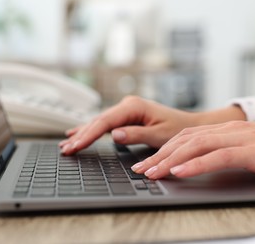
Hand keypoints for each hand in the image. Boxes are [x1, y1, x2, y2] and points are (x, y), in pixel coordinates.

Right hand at [59, 96, 224, 154]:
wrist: (188, 125)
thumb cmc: (177, 129)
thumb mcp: (158, 135)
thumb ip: (136, 134)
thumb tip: (114, 135)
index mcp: (133, 106)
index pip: (104, 122)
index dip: (88, 135)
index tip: (76, 145)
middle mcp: (127, 105)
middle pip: (98, 121)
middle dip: (81, 136)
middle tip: (66, 150)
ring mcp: (125, 109)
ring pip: (99, 122)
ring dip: (83, 133)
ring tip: (66, 144)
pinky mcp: (126, 116)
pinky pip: (104, 124)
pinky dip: (91, 130)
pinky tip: (78, 133)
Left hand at [132, 121, 254, 179]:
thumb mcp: (251, 147)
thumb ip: (229, 150)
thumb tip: (208, 162)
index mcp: (228, 128)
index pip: (188, 136)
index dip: (165, 149)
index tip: (149, 162)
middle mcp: (230, 129)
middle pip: (185, 139)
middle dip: (160, 155)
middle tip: (141, 169)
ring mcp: (240, 138)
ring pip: (196, 146)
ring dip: (171, 160)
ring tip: (152, 173)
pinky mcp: (252, 150)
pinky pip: (217, 156)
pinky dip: (196, 164)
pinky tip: (180, 172)